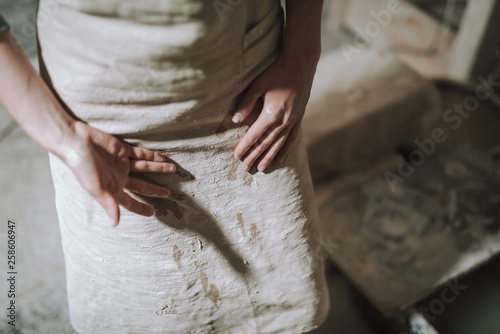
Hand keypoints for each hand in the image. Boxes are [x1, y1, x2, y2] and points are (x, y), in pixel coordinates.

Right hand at [61, 121, 175, 226]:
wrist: (74, 141)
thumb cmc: (82, 167)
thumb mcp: (95, 188)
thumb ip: (108, 204)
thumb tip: (115, 224)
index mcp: (112, 188)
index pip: (130, 202)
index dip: (141, 208)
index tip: (152, 214)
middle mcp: (119, 176)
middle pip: (142, 185)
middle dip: (155, 190)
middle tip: (169, 194)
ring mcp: (121, 162)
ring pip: (144, 168)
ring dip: (158, 169)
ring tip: (173, 170)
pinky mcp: (121, 149)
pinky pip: (140, 154)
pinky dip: (152, 156)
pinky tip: (162, 157)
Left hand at [231, 53, 317, 171]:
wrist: (301, 63)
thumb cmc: (277, 72)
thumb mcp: (258, 85)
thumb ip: (246, 103)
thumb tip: (234, 120)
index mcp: (271, 114)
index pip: (254, 135)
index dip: (245, 146)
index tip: (236, 156)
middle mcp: (283, 121)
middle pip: (266, 143)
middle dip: (254, 156)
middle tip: (245, 168)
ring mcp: (293, 120)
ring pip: (278, 144)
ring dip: (268, 157)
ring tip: (260, 168)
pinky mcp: (299, 117)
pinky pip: (292, 138)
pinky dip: (285, 149)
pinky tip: (280, 158)